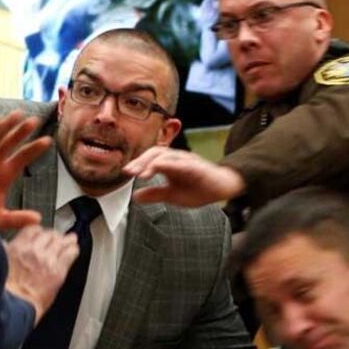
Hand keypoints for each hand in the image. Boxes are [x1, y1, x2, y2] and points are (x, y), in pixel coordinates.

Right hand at [0, 110, 52, 230]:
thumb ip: (17, 218)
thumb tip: (38, 219)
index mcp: (4, 175)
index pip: (22, 157)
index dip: (34, 149)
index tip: (48, 141)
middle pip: (10, 143)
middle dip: (21, 132)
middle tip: (34, 121)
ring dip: (5, 126)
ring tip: (18, 115)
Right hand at [4, 225, 79, 323]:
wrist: (15, 308)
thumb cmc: (4, 293)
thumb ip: (4, 253)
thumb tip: (3, 246)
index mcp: (18, 247)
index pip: (32, 230)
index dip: (38, 231)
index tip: (40, 233)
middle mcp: (34, 251)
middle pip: (49, 235)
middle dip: (53, 236)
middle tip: (56, 237)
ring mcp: (48, 260)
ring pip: (61, 242)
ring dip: (66, 240)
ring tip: (70, 240)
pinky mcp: (59, 271)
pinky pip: (70, 254)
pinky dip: (73, 250)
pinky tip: (74, 250)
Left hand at [123, 147, 245, 206]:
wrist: (223, 188)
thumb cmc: (200, 189)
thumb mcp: (172, 195)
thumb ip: (155, 194)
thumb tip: (135, 197)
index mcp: (170, 164)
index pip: (150, 159)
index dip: (137, 164)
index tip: (126, 173)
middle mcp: (176, 158)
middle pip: (155, 152)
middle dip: (140, 161)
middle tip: (128, 172)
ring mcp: (186, 160)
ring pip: (165, 154)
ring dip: (150, 162)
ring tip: (140, 173)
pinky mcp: (196, 166)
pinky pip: (179, 162)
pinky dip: (167, 165)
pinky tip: (158, 170)